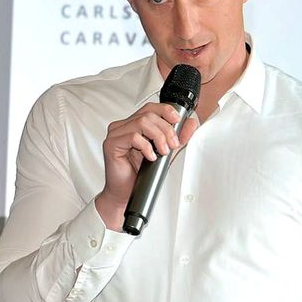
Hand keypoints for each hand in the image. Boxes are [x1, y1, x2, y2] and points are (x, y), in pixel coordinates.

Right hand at [94, 101, 198, 229]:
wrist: (125, 193)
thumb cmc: (140, 174)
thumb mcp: (166, 152)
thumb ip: (178, 137)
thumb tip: (190, 123)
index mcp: (133, 124)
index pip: (150, 108)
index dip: (166, 110)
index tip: (177, 120)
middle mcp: (123, 126)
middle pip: (148, 114)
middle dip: (166, 129)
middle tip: (173, 144)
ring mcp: (115, 134)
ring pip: (141, 122)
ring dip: (158, 136)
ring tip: (163, 151)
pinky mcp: (111, 144)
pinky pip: (132, 137)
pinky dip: (146, 146)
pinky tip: (150, 157)